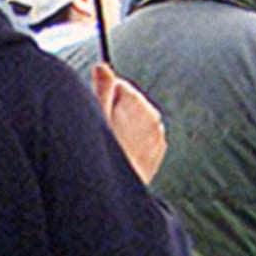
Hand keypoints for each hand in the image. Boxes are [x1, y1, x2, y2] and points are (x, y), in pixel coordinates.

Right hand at [92, 62, 166, 184]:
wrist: (116, 189)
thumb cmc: (103, 152)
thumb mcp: (96, 115)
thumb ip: (102, 87)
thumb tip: (103, 67)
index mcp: (138, 103)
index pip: (118, 86)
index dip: (103, 97)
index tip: (97, 112)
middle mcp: (153, 116)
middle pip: (129, 103)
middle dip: (116, 112)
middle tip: (103, 131)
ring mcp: (159, 134)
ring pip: (137, 121)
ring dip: (126, 127)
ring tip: (113, 144)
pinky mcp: (159, 150)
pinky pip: (145, 137)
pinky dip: (135, 141)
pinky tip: (123, 153)